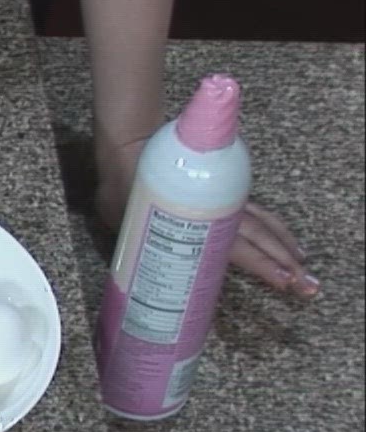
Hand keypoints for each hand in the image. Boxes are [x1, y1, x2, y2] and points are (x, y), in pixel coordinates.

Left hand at [98, 138, 317, 297]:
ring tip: (303, 266)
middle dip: (285, 261)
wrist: (130, 146)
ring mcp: (224, 197)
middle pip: (258, 236)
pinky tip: (284, 241)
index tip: (284, 280)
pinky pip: (254, 211)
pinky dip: (273, 227)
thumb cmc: (122, 186)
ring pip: (262, 223)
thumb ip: (139, 244)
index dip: (261, 264)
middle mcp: (217, 206)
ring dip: (284, 244)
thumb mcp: (126, 221)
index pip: (236, 246)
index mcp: (196, 216)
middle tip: (307, 285)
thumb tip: (132, 274)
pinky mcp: (224, 190)